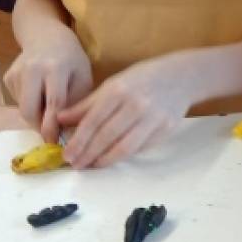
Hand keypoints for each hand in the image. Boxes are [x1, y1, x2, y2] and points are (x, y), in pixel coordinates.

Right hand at [4, 36, 92, 142]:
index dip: (53, 126)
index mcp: (55, 68)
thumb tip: (69, 133)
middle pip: (30, 110)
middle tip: (52, 133)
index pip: (54, 103)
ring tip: (49, 106)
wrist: (45, 36)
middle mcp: (32, 69)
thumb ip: (77, 103)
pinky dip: (30, 105)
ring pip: (23, 109)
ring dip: (36, 116)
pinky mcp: (7, 78)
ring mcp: (16, 73)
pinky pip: (18, 102)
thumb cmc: (71, 59)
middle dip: (40, 126)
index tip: (55, 142)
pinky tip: (39, 93)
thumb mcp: (83, 77)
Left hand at [56, 58, 190, 168]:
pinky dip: (125, 155)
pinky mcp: (166, 129)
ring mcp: (153, 118)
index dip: (78, 141)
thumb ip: (87, 104)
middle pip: (107, 137)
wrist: (181, 76)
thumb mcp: (113, 84)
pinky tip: (114, 157)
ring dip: (106, 160)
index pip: (93, 121)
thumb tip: (60, 120)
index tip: (67, 155)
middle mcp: (136, 104)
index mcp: (118, 91)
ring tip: (93, 165)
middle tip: (76, 165)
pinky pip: (141, 148)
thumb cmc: (142, 79)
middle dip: (88, 154)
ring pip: (125, 148)